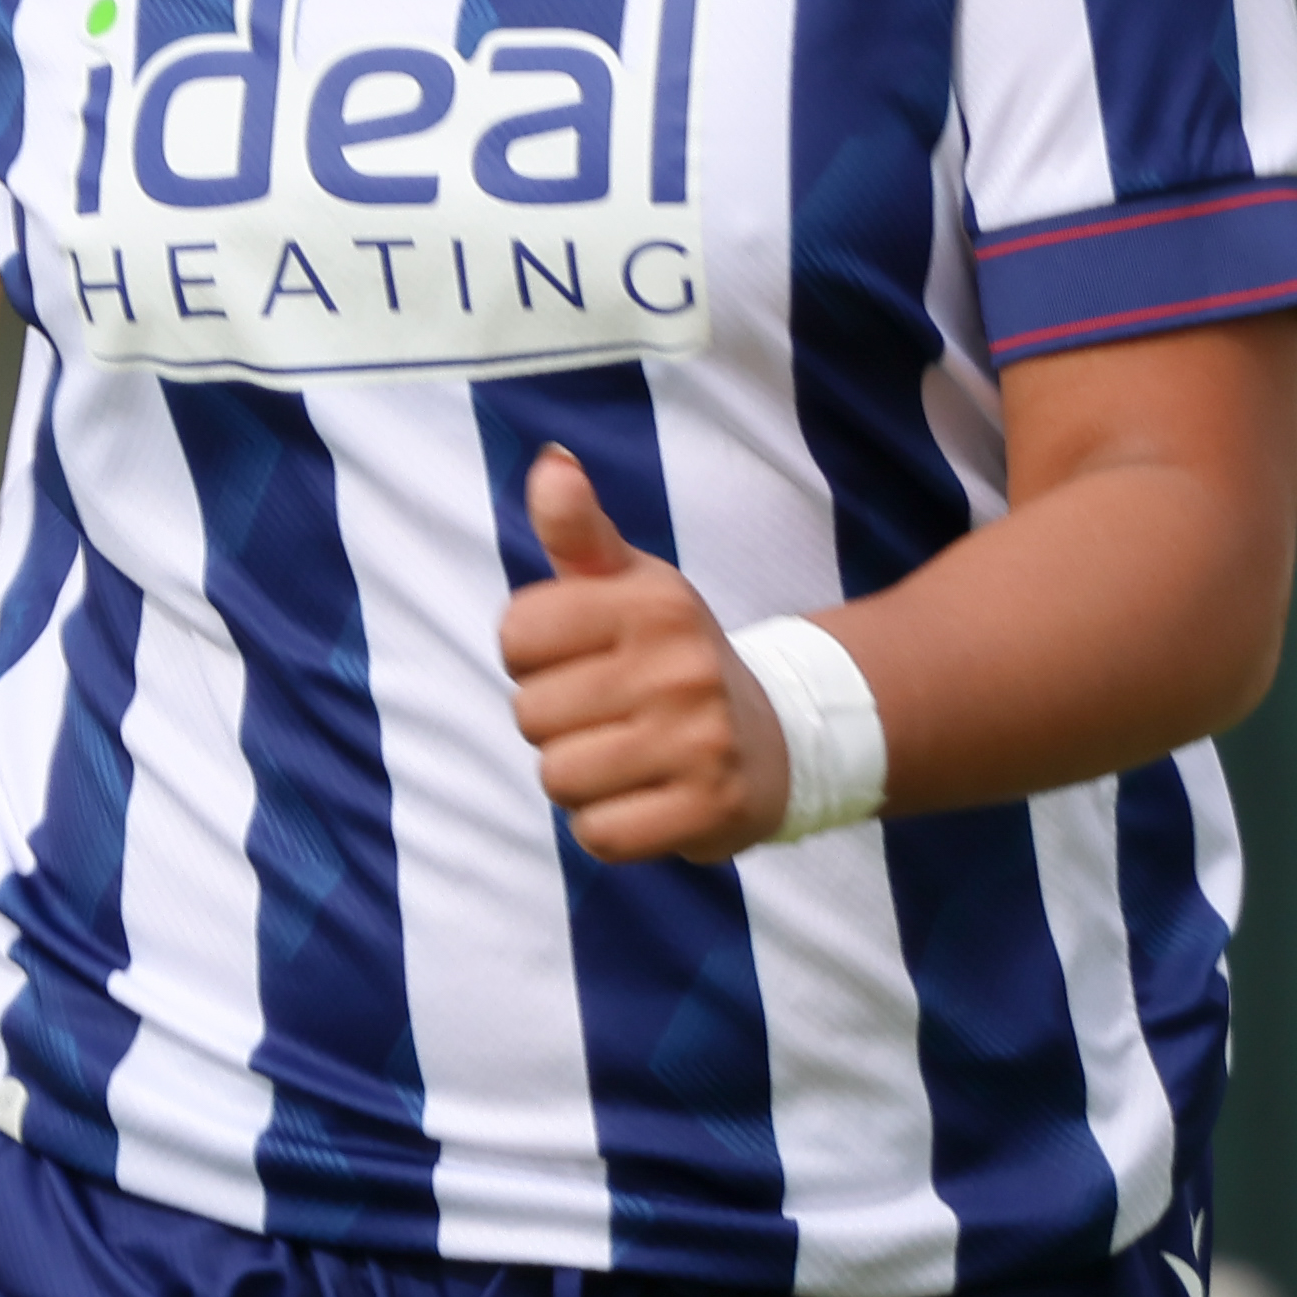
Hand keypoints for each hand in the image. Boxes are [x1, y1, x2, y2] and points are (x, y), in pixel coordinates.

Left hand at [503, 449, 789, 863]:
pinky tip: (643, 798)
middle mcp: (680, 665)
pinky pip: (599, 834)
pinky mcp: (709, 808)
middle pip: (530, 715)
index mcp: (653, 601)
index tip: (579, 659)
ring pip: (558, 778)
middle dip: (555, 724)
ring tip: (627, 757)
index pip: (516, 635)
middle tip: (610, 715)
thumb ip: (579, 528)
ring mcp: (699, 739)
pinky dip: (607, 826)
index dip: (531, 657)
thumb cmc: (674, 656)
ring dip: (579, 779)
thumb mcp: (631, 582)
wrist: (780, 738)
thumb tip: (550, 462)